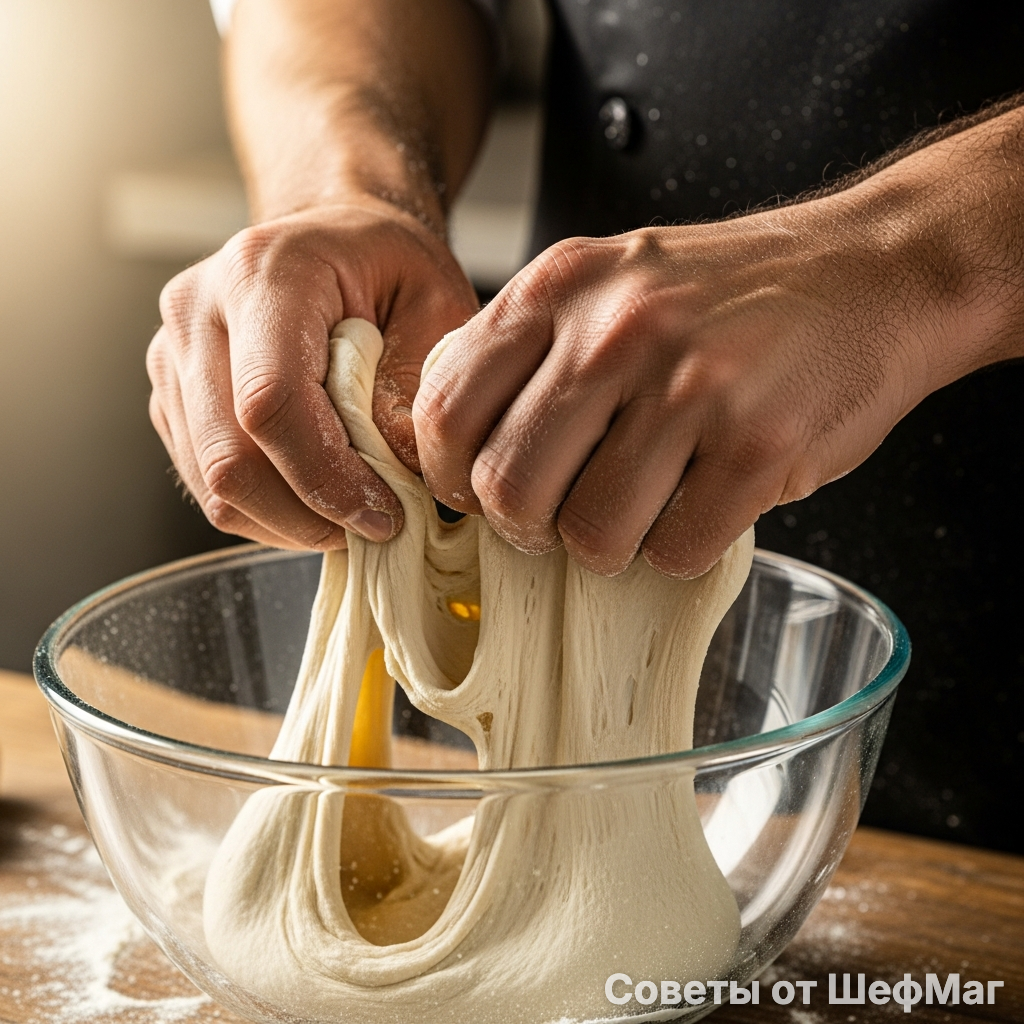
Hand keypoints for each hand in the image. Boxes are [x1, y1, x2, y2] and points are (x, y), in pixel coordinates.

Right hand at [148, 196, 476, 548]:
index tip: (384, 514)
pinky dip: (266, 512)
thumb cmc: (390, 268)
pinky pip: (206, 484)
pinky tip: (316, 498)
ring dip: (288, 522)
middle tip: (375, 527)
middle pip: (229, 458)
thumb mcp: (435, 307)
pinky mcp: (173, 397)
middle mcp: (197, 312)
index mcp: (262, 274)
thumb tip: (395, 479)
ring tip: (350, 514)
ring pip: (212, 484)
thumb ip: (414, 389)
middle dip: (308, 515)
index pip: (270, 400)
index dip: (326, 477)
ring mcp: (173, 357)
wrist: (335, 242)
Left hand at [414, 192, 954, 577]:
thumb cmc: (727, 294)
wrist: (868, 274)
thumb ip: (524, 349)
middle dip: (527, 529)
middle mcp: (615, 330)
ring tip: (642, 511)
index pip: (445, 409)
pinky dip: (680, 549)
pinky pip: (675, 551)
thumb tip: (450, 437)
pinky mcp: (757, 445)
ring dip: (609, 546)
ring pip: (590, 533)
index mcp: (560, 287)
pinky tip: (701, 506)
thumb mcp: (606, 281)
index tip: (478, 494)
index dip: (450, 476)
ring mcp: (689, 386)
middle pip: (508, 488)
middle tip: (560, 521)